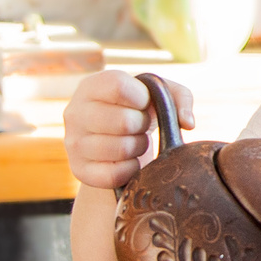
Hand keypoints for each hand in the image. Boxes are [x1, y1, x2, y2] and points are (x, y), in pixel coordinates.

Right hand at [63, 70, 193, 189]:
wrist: (113, 138)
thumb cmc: (137, 110)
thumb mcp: (156, 93)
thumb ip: (179, 97)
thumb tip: (188, 123)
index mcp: (91, 86)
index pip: (119, 86)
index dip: (142, 97)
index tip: (144, 104)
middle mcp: (75, 113)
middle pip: (124, 121)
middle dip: (143, 125)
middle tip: (140, 126)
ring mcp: (73, 143)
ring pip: (121, 149)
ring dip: (138, 147)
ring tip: (134, 141)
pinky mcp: (78, 170)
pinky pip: (114, 174)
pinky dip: (131, 169)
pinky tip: (130, 161)